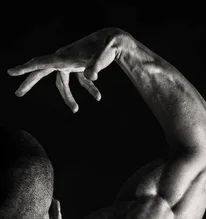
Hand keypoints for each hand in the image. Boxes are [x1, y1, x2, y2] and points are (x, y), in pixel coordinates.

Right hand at [7, 27, 122, 112]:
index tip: (11, 72)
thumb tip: (92, 77)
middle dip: (30, 82)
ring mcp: (71, 64)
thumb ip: (96, 65)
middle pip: (41, 72)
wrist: (114, 41)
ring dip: (69, 98)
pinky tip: (98, 97)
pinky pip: (80, 82)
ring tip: (76, 110)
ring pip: (63, 84)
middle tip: (18, 93)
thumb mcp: (102, 55)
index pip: (40, 63)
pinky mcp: (80, 67)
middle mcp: (63, 59)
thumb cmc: (106, 46)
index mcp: (62, 57)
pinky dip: (89, 90)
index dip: (25, 68)